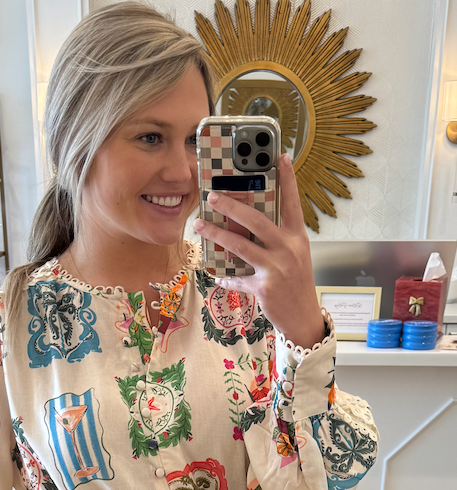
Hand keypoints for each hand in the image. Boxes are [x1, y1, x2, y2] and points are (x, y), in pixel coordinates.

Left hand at [193, 153, 325, 350]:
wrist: (303, 318)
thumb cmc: (296, 284)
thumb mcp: (294, 256)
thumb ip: (277, 239)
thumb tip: (249, 224)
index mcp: (297, 238)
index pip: (292, 203)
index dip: (287, 180)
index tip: (281, 156)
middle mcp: (288, 250)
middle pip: (256, 221)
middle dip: (231, 206)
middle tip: (213, 196)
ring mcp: (276, 269)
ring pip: (240, 246)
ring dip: (216, 234)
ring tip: (200, 225)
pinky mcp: (264, 287)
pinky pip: (237, 279)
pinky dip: (225, 277)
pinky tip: (215, 274)